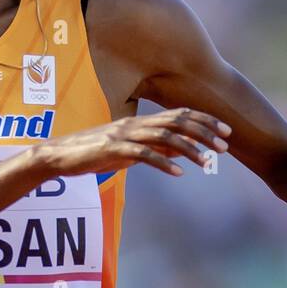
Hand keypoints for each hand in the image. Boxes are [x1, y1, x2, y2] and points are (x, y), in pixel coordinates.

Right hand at [32, 107, 231, 177]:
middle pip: (177, 121)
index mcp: (141, 121)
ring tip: (207, 162)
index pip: (180, 115)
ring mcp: (125, 135)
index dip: (205, 121)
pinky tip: (179, 172)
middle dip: (205, 132)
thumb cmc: (95, 153)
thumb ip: (156, 148)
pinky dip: (163, 162)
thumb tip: (183, 150)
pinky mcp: (113, 149)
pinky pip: (143, 154)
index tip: (226, 131)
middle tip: (225, 145)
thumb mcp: (130, 150)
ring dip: (189, 148)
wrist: (60, 156)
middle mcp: (136, 124)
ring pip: (164, 136)